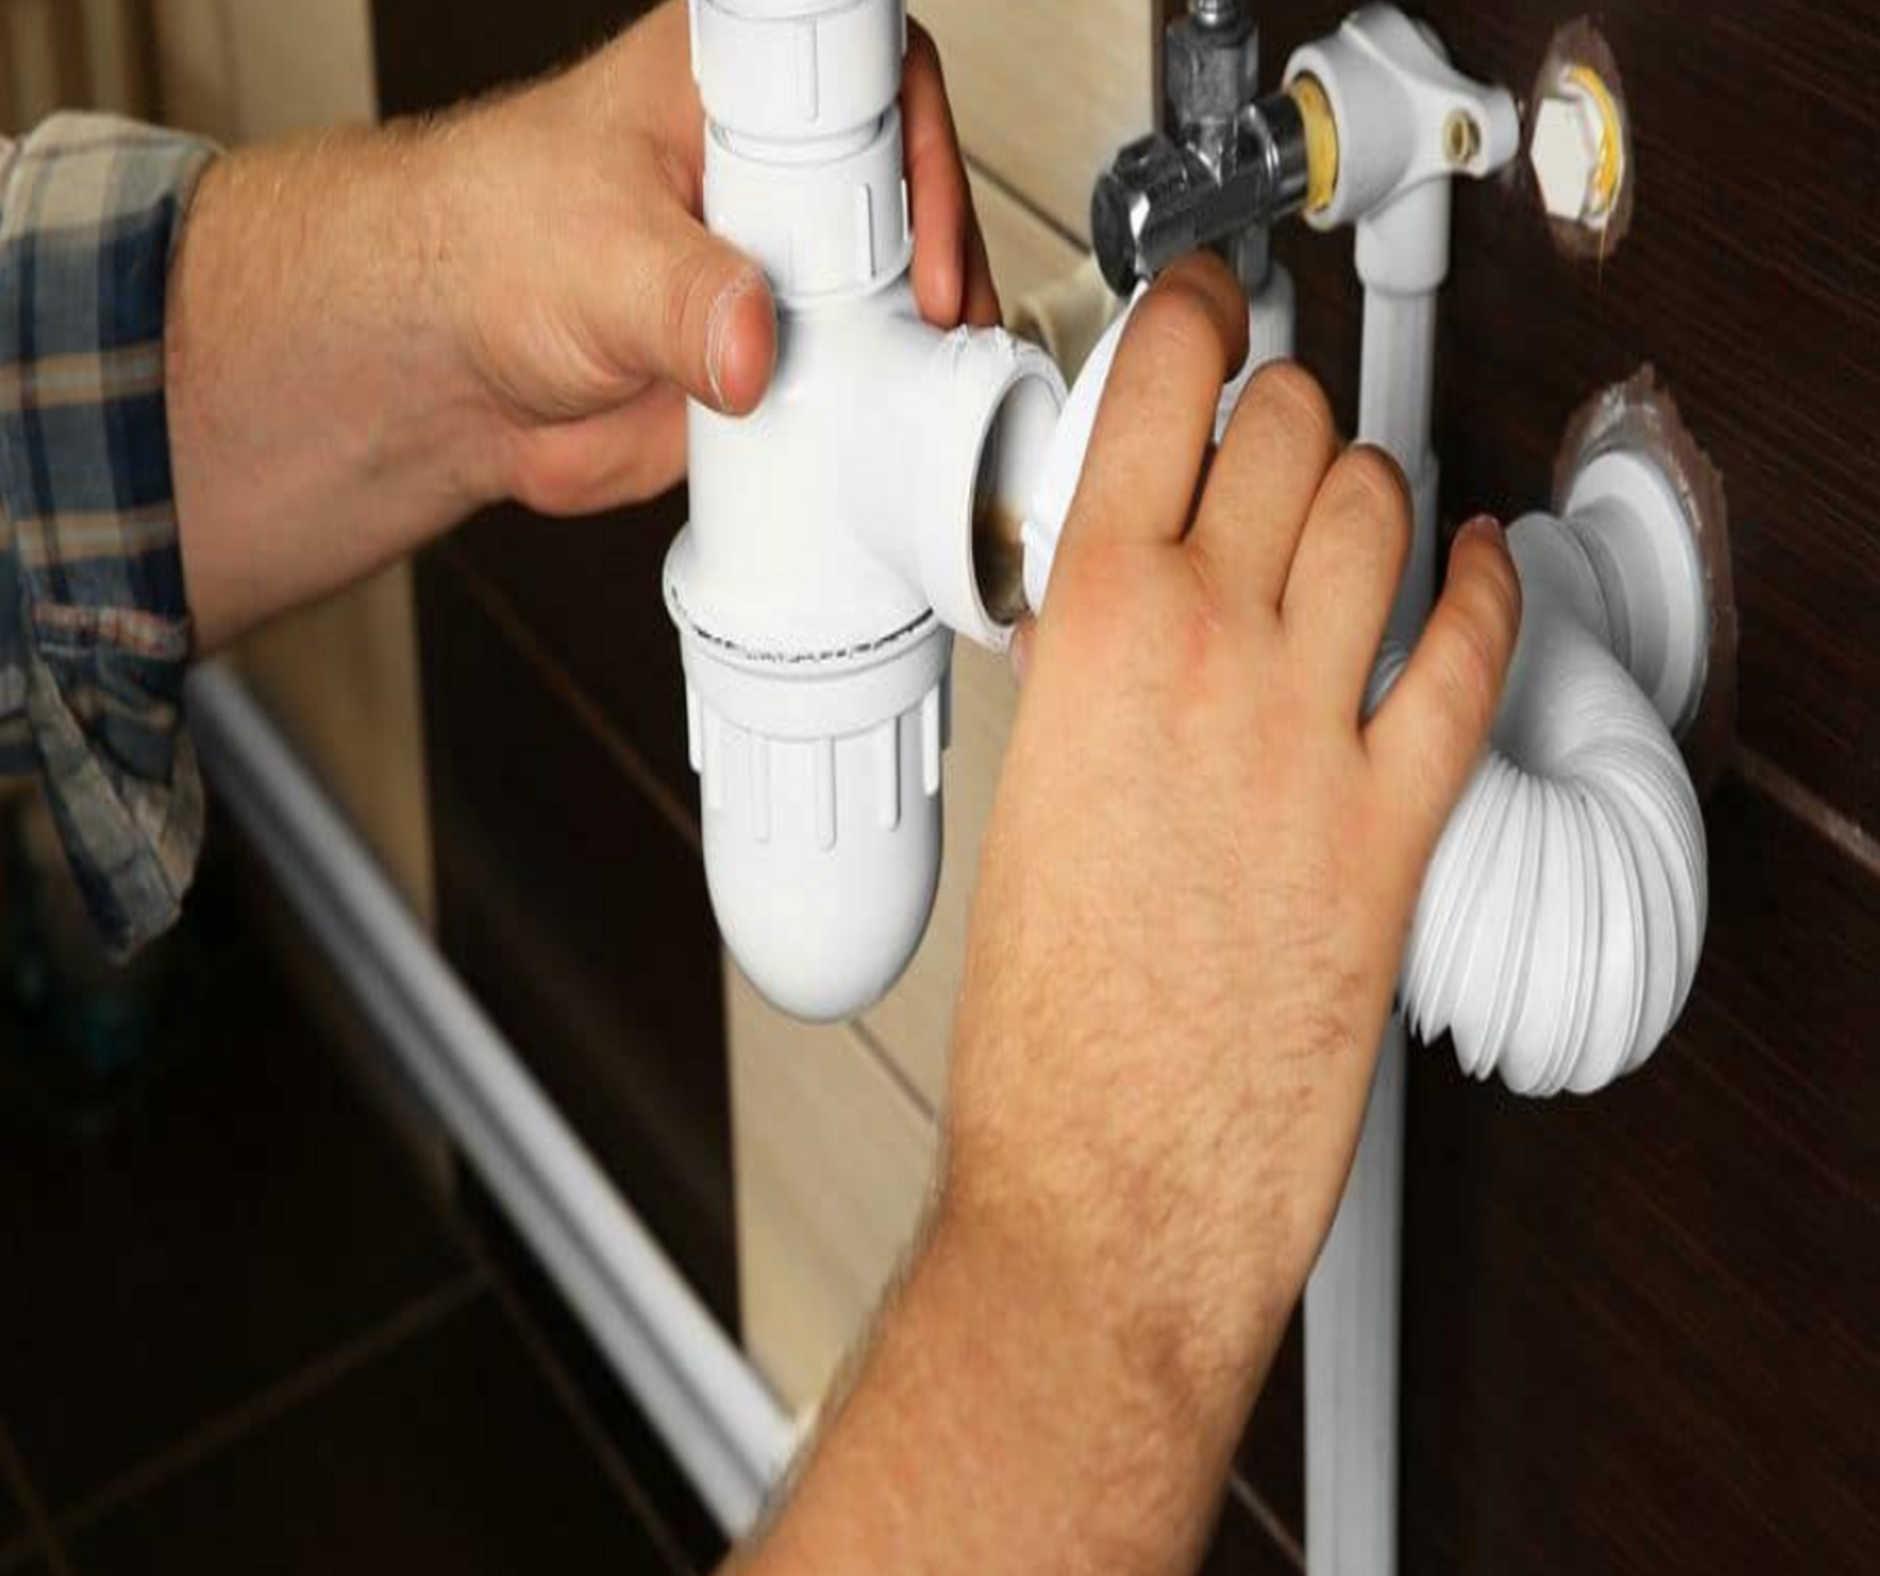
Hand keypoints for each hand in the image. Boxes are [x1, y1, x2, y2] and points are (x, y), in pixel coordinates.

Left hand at [440, 0, 998, 516]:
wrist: (453, 373)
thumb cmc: (486, 253)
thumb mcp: (595, 258)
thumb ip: (681, 300)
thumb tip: (752, 345)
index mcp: (728, 91)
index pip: (867, 76)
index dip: (916, 147)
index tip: (915, 238)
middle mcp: (769, 173)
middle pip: (906, 187)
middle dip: (938, 253)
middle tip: (929, 312)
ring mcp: (782, 266)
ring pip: (898, 283)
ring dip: (923, 333)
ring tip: (925, 370)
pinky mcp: (780, 352)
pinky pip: (859, 370)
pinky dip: (882, 398)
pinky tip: (891, 414)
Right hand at [943, 255, 1520, 1457]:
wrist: (1105, 1184)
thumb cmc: (1041, 1031)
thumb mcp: (1022, 797)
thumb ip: (1081, 678)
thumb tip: (1120, 608)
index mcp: (1087, 636)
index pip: (1158, 391)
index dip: (1190, 315)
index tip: (1200, 305)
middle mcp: (1210, 657)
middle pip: (1288, 429)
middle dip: (1279, 401)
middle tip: (1263, 418)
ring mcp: (1315, 734)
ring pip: (1383, 511)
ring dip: (1370, 482)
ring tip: (1348, 500)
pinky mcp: (1396, 823)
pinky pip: (1472, 653)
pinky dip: (1485, 588)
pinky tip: (1475, 569)